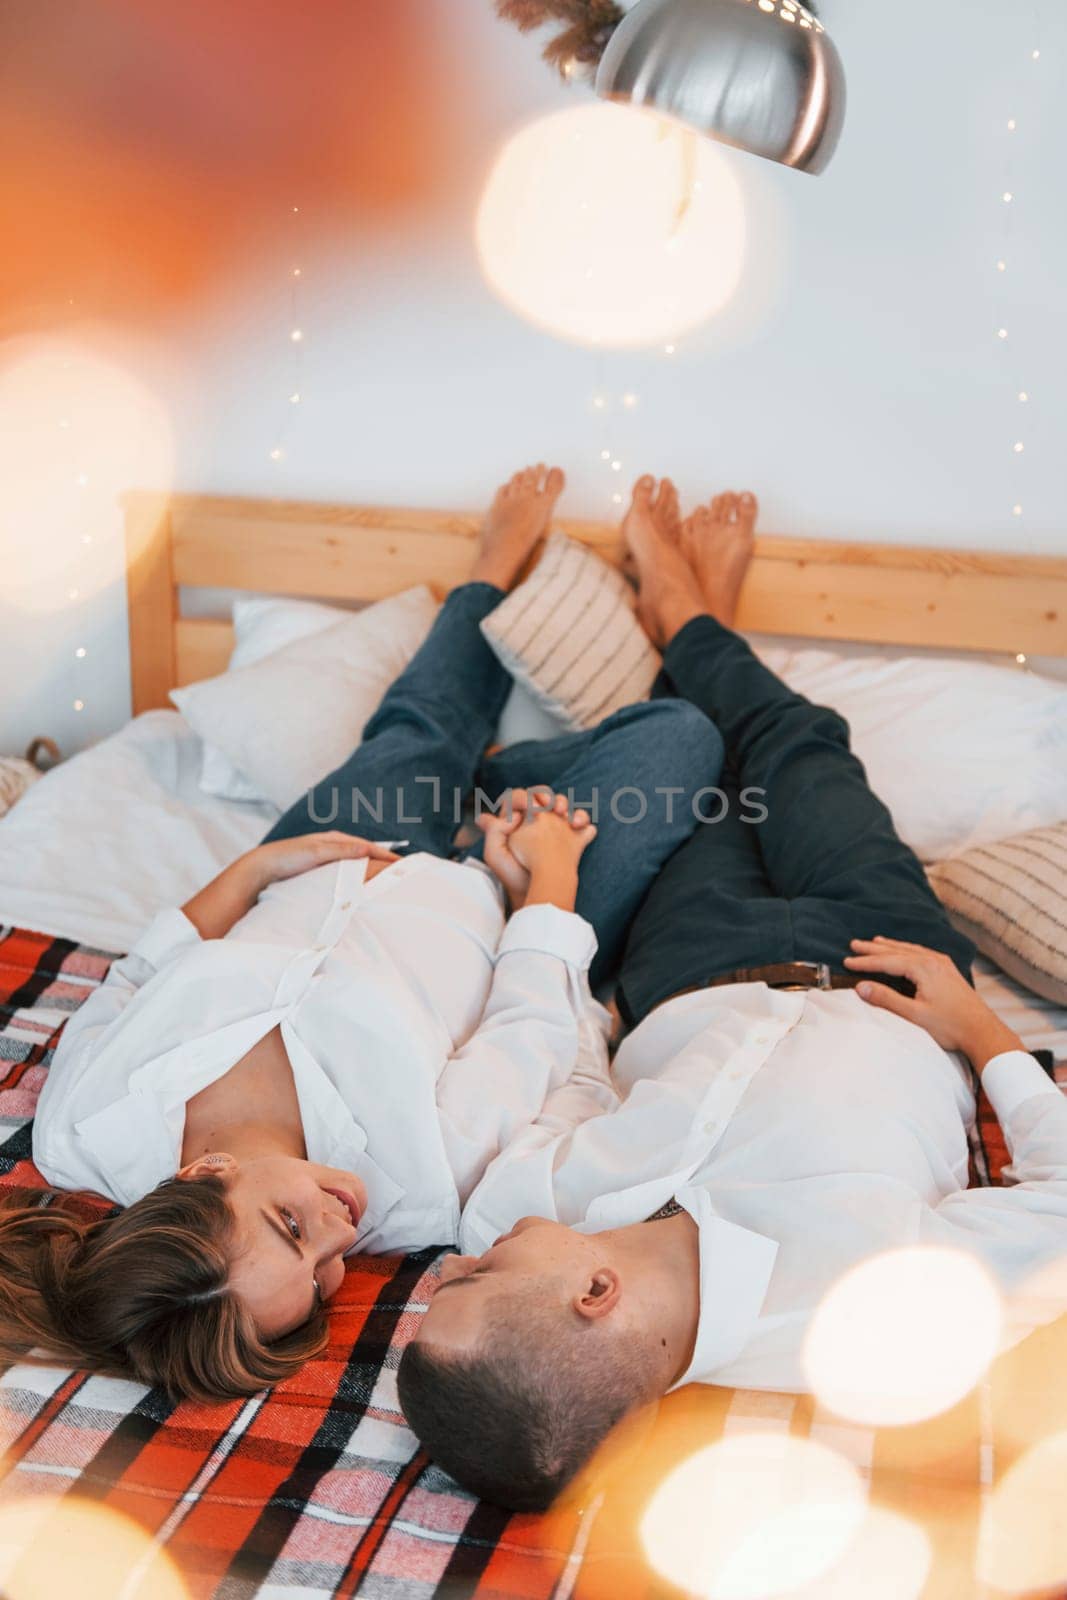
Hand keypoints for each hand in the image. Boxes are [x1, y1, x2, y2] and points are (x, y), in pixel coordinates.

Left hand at [247, 832, 400, 891]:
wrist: (261, 868)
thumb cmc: (287, 857)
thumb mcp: (317, 852)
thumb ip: (343, 851)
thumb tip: (368, 849)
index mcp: (335, 839)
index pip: (368, 847)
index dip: (386, 856)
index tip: (404, 865)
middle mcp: (332, 846)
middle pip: (364, 853)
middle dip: (383, 861)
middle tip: (402, 872)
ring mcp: (326, 858)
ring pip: (355, 863)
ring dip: (371, 869)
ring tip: (387, 879)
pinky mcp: (319, 869)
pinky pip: (345, 872)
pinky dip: (357, 876)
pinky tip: (360, 886)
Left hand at [478, 790, 594, 911]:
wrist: (535, 893)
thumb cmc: (512, 875)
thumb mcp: (495, 855)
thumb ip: (494, 831)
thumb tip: (511, 814)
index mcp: (514, 821)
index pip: (518, 797)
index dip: (524, 798)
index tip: (531, 808)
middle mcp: (535, 821)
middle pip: (544, 796)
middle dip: (549, 797)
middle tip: (551, 808)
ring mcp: (554, 828)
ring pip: (563, 806)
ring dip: (566, 804)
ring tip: (565, 816)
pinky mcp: (570, 838)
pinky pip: (581, 822)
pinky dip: (582, 820)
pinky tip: (578, 828)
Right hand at [844, 937, 1022, 1069]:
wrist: (983, 1031)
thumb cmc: (950, 1026)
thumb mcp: (914, 1015)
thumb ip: (887, 999)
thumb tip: (861, 987)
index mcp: (923, 968)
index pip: (887, 961)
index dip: (865, 962)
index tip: (847, 961)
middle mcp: (933, 961)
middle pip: (897, 951)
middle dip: (874, 949)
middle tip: (854, 944)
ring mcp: (943, 964)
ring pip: (910, 950)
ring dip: (891, 947)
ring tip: (875, 942)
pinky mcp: (949, 971)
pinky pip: (923, 953)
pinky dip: (907, 950)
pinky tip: (906, 952)